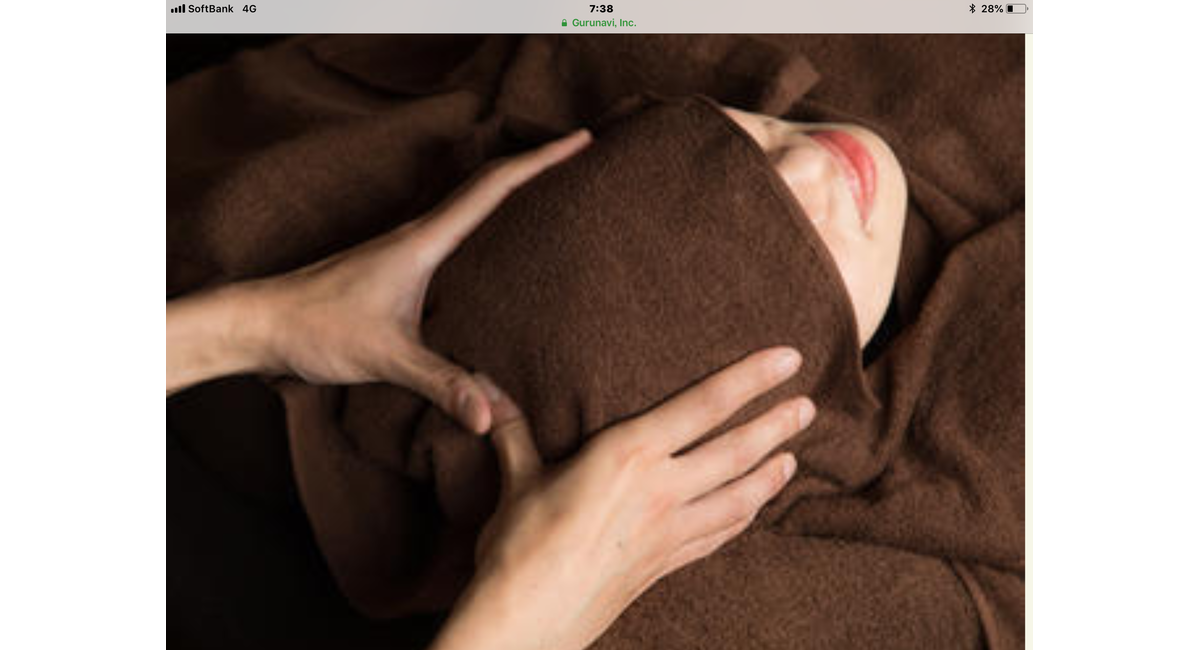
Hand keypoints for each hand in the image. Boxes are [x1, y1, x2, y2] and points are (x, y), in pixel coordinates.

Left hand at [170, 130, 592, 427]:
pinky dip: (487, 227)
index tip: (580, 141)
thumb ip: (441, 383)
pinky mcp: (399, 268)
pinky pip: (456, 234)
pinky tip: (498, 252)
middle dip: (537, 165)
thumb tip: (493, 416)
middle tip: (581, 157)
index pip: (493, 188)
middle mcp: (420, 235)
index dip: (540, 160)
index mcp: (424, 241)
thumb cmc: (314, 327)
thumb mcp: (385, 358)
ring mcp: (408, 250)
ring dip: (511, 192)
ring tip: (554, 194)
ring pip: (471, 207)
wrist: (259, 323)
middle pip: (489, 186)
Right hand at [431, 347, 815, 649]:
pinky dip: (742, 516)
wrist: (528, 622)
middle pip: (736, 450)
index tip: (789, 359)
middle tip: (809, 406)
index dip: (752, 377)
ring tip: (794, 458)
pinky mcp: (667, 564)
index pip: (705, 404)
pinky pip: (718, 533)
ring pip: (739, 496)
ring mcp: (670, 531)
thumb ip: (513, 431)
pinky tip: (752, 509)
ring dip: (770, 475)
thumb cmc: (518, 548)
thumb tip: (484, 387)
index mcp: (629, 455)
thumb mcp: (517, 479)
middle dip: (777, 426)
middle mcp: (661, 489)